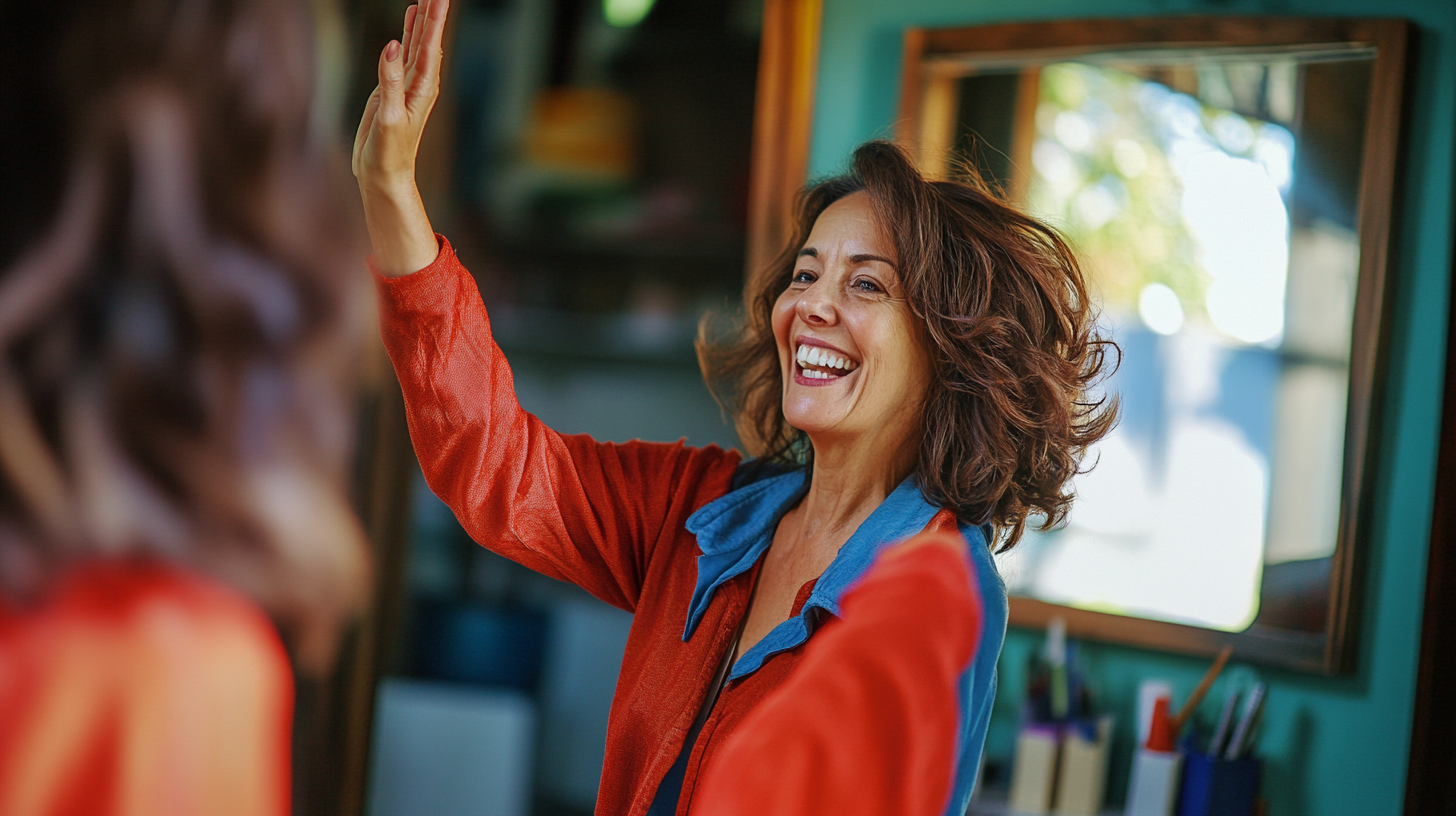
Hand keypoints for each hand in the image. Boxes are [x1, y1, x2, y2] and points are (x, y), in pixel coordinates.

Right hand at [352, 0, 450, 275]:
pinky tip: (410, 20)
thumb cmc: (388, 153)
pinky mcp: (396, 87)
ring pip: (418, 42)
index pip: (430, 44)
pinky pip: (406, 52)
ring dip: (423, 20)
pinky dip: (409, 33)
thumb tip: (391, 46)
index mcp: (422, 87)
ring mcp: (409, 83)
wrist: (384, 174)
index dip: (434, 19)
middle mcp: (420, 82)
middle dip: (433, 13)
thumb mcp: (387, 118)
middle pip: (429, 38)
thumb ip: (389, 81)